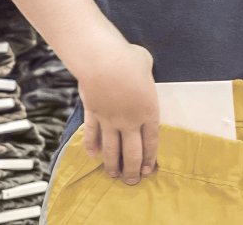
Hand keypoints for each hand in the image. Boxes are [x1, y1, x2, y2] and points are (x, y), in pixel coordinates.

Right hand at [78, 43, 159, 185]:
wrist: (103, 62)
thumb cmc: (130, 60)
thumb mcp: (146, 66)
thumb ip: (144, 75)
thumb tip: (140, 68)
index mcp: (148, 112)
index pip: (150, 142)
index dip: (149, 158)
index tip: (147, 170)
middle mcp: (130, 121)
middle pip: (132, 152)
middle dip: (132, 170)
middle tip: (131, 182)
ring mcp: (109, 120)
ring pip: (111, 149)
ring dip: (112, 164)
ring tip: (113, 175)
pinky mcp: (92, 115)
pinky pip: (92, 135)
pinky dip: (92, 147)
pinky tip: (92, 157)